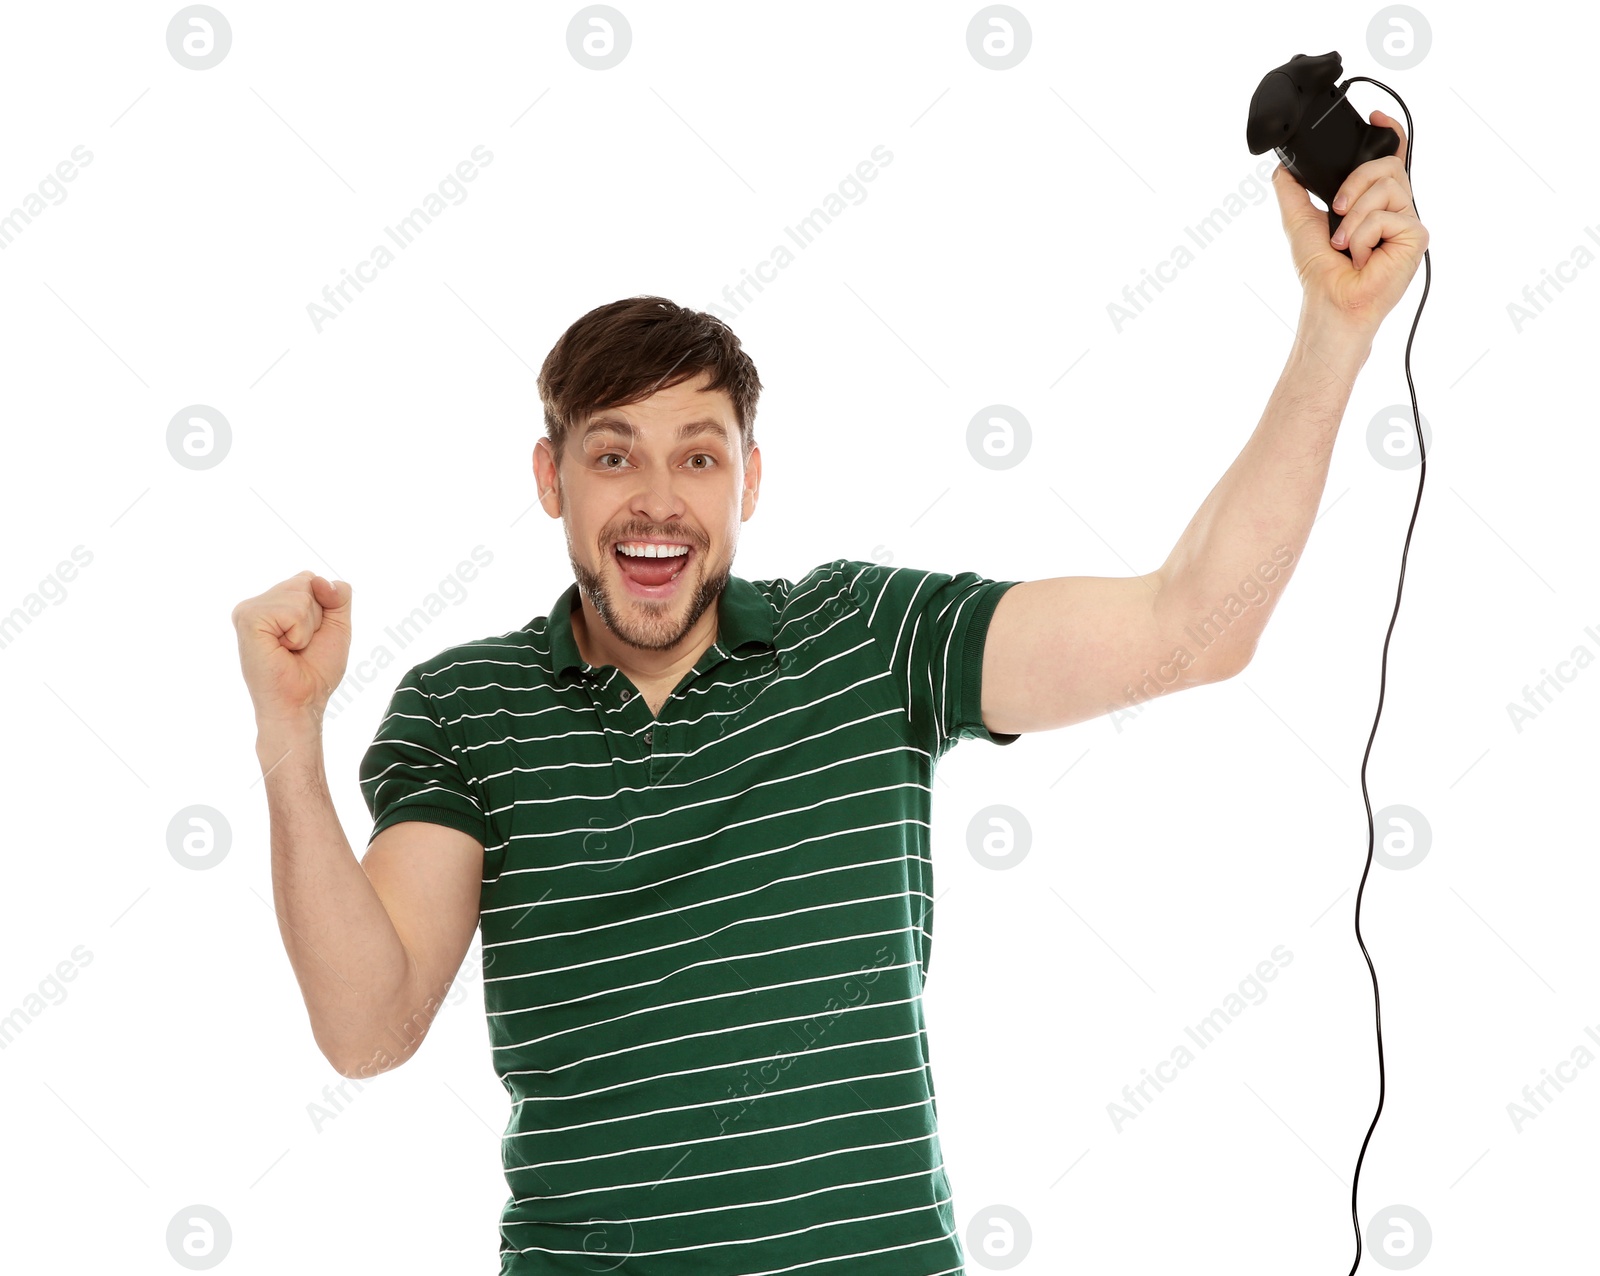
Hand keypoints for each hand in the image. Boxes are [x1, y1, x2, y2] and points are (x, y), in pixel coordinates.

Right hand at [231, 571, 352, 726]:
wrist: (302, 701)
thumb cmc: (316, 669)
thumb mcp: (338, 626)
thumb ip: (338, 596)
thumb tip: (320, 580)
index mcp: (274, 601)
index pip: (312, 579)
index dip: (324, 608)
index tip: (310, 636)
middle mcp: (258, 602)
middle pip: (308, 581)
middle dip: (317, 617)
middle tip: (300, 645)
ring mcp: (249, 609)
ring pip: (301, 593)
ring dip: (308, 627)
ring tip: (290, 648)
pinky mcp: (247, 619)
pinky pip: (292, 610)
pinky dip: (299, 633)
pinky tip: (282, 649)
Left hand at [1272, 109, 1428, 333]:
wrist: (1331, 301)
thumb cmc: (1320, 270)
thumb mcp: (1298, 221)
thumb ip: (1292, 191)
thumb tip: (1283, 166)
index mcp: (1373, 201)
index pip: (1391, 156)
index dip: (1389, 132)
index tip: (1374, 117)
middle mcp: (1395, 207)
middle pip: (1386, 165)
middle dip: (1353, 184)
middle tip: (1336, 212)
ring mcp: (1408, 221)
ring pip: (1386, 187)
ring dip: (1353, 218)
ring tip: (1346, 245)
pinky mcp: (1416, 236)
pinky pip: (1386, 217)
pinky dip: (1362, 237)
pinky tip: (1362, 258)